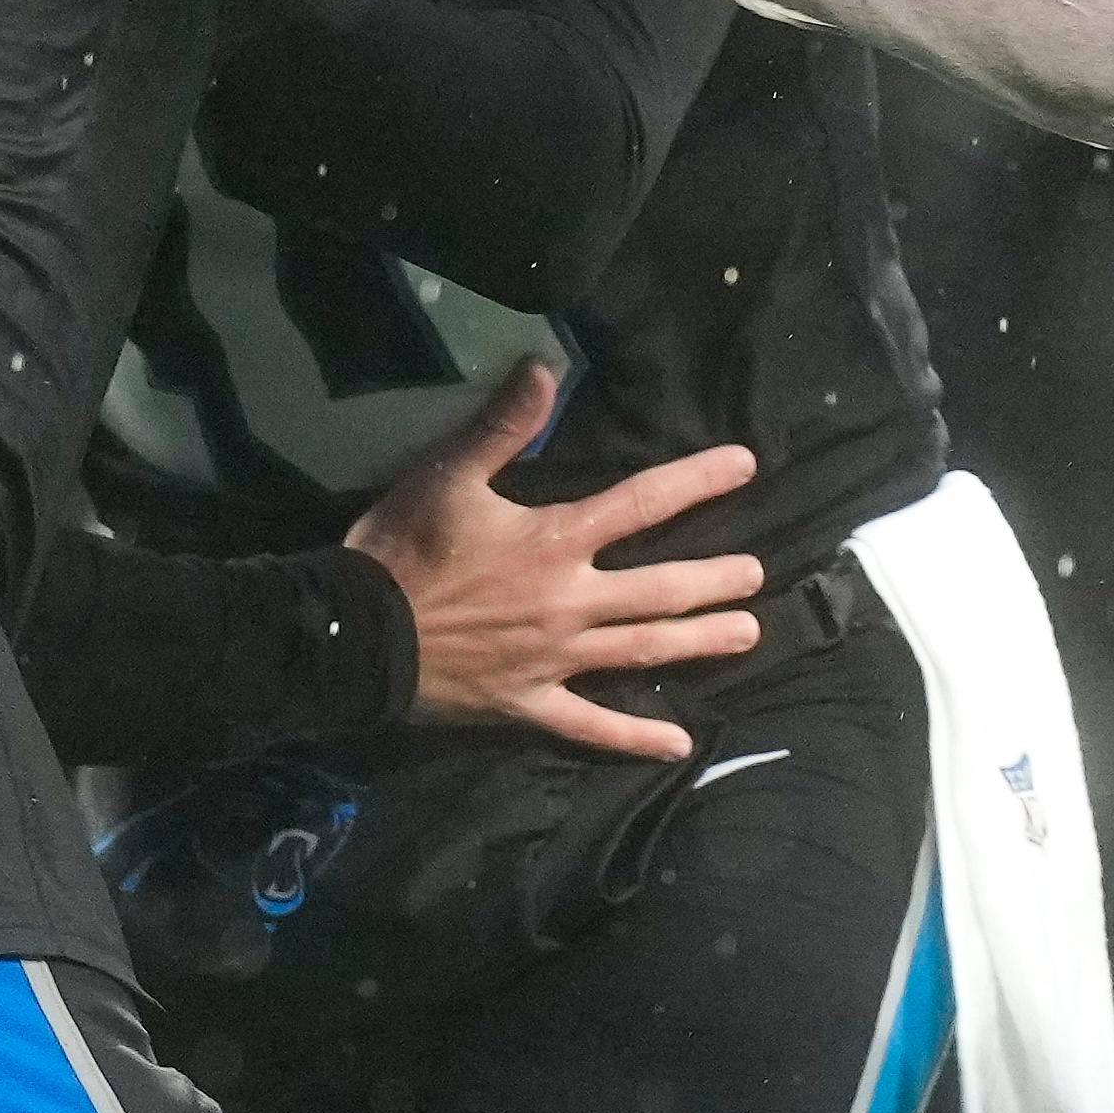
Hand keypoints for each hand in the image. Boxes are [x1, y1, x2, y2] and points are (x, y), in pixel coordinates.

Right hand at [344, 357, 765, 763]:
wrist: (356, 633)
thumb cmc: (403, 548)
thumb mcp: (447, 474)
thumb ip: (501, 425)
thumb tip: (544, 368)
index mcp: (556, 541)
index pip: (642, 503)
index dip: (698, 481)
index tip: (745, 466)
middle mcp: (570, 602)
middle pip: (660, 589)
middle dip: (714, 579)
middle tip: (757, 575)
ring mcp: (555, 658)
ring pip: (642, 650)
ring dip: (698, 642)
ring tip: (747, 636)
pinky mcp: (530, 702)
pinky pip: (592, 725)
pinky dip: (634, 737)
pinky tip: (678, 744)